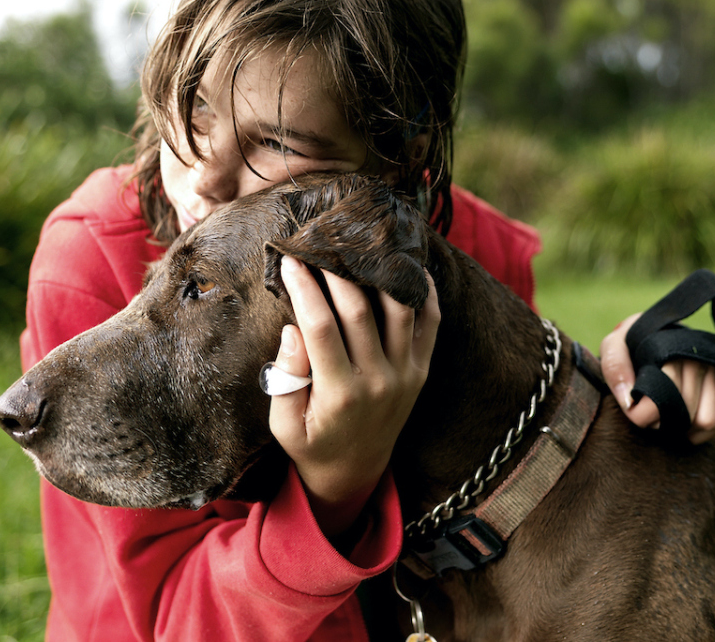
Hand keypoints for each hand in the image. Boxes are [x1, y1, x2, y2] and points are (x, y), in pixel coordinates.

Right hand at [268, 255, 439, 538]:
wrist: (355, 471)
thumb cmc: (311, 443)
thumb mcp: (284, 424)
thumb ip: (286, 378)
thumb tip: (293, 330)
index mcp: (340, 393)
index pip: (320, 326)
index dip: (304, 288)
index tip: (290, 259)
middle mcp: (380, 380)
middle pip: (360, 310)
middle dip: (337, 272)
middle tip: (322, 243)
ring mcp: (406, 373)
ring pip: (400, 309)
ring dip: (381, 274)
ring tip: (362, 247)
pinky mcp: (421, 369)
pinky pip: (430, 323)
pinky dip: (423, 292)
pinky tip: (407, 266)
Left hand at [600, 313, 714, 444]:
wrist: (657, 333)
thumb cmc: (632, 343)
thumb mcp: (614, 345)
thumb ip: (615, 367)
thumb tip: (629, 402)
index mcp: (674, 348)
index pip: (666, 393)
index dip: (645, 412)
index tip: (632, 408)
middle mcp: (701, 360)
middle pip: (688, 413)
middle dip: (662, 422)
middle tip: (648, 413)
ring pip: (707, 421)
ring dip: (682, 429)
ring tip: (665, 416)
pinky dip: (700, 432)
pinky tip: (681, 423)